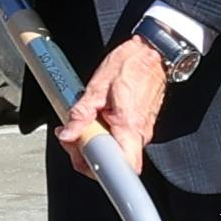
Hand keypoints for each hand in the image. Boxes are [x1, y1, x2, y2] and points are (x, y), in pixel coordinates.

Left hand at [61, 32, 170, 160]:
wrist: (152, 52)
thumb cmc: (131, 64)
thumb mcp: (98, 86)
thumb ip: (81, 113)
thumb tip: (68, 134)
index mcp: (129, 127)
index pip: (121, 168)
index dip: (97, 169)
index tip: (79, 152)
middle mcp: (140, 134)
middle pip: (113, 162)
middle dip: (87, 153)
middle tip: (72, 135)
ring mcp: (141, 131)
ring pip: (115, 151)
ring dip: (94, 141)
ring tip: (84, 121)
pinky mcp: (139, 125)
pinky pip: (119, 138)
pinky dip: (103, 133)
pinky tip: (96, 117)